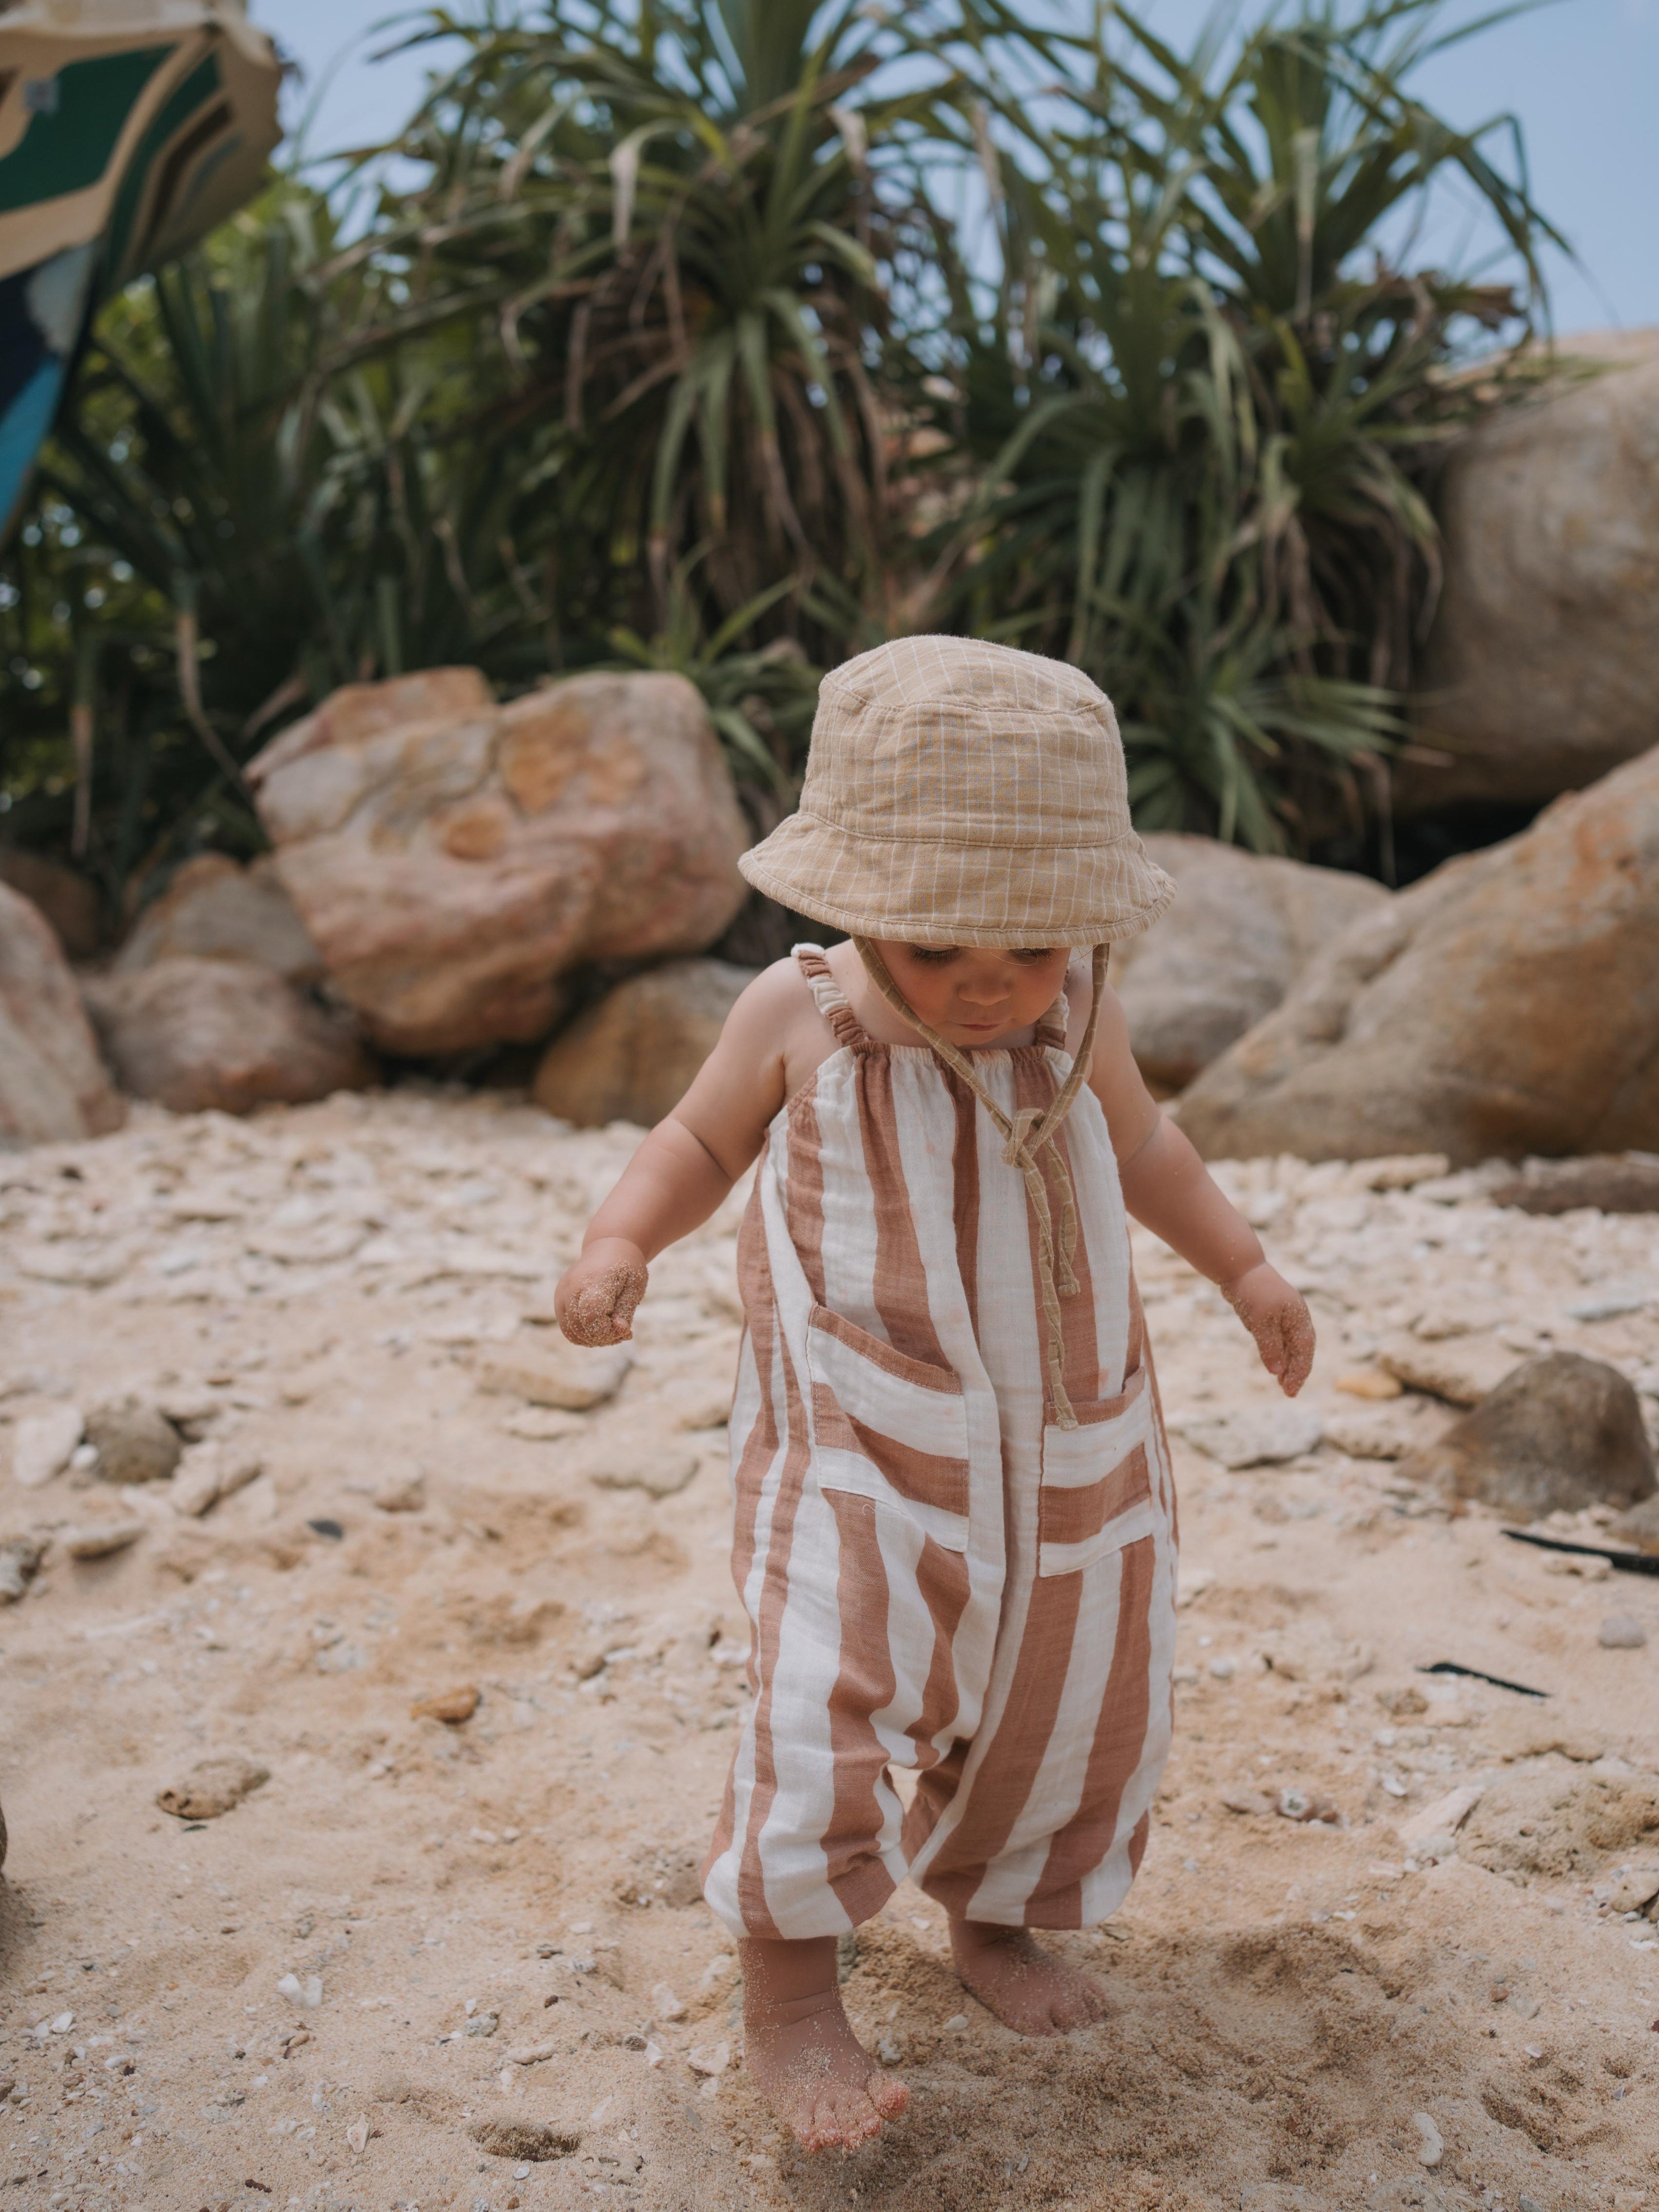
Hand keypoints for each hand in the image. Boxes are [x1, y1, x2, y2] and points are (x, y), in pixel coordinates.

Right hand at [556, 1238, 647, 1346]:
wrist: (607, 1246)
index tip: (626, 1328)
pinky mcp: (559, 1299)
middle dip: (603, 1338)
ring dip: (593, 1339)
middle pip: (579, 1328)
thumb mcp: (635, 1285)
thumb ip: (626, 1310)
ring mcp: (562, 1293)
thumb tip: (621, 1330)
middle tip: (622, 1331)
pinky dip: (584, 1334)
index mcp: (594, 1280)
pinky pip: (567, 1327)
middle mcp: (572, 1287)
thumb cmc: (625, 1266)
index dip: (608, 1330)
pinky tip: (602, 1327)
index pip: (592, 1317)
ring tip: (612, 1330)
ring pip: (570, 1332)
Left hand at [1219, 1262, 1313, 1396]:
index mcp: (1299, 1318)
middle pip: (1301, 1350)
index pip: (1304, 1351)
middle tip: (1288, 1392)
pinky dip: (1278, 1353)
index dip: (1299, 1373)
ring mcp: (1284, 1316)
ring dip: (1287, 1364)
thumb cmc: (1253, 1292)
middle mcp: (1295, 1318)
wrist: (1238, 1268)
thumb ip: (1270, 1347)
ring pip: (1290, 1346)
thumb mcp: (1260, 1322)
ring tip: (1282, 1384)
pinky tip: (1274, 1365)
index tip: (1290, 1391)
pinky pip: (1279, 1339)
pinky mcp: (1270, 1316)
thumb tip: (1277, 1372)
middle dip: (1297, 1371)